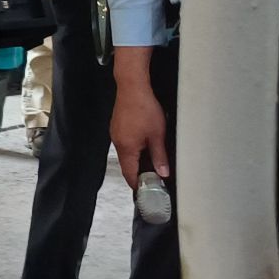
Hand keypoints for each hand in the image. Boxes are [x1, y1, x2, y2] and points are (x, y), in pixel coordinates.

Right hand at [109, 77, 170, 191]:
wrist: (132, 87)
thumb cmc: (144, 108)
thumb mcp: (157, 135)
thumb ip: (159, 156)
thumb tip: (163, 172)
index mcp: (126, 148)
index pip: (129, 174)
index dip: (137, 185)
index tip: (146, 192)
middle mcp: (117, 142)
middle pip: (127, 165)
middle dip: (139, 173)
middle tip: (153, 178)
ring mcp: (116, 133)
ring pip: (126, 153)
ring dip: (137, 160)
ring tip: (151, 162)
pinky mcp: (117, 125)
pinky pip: (125, 143)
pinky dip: (134, 149)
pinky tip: (144, 144)